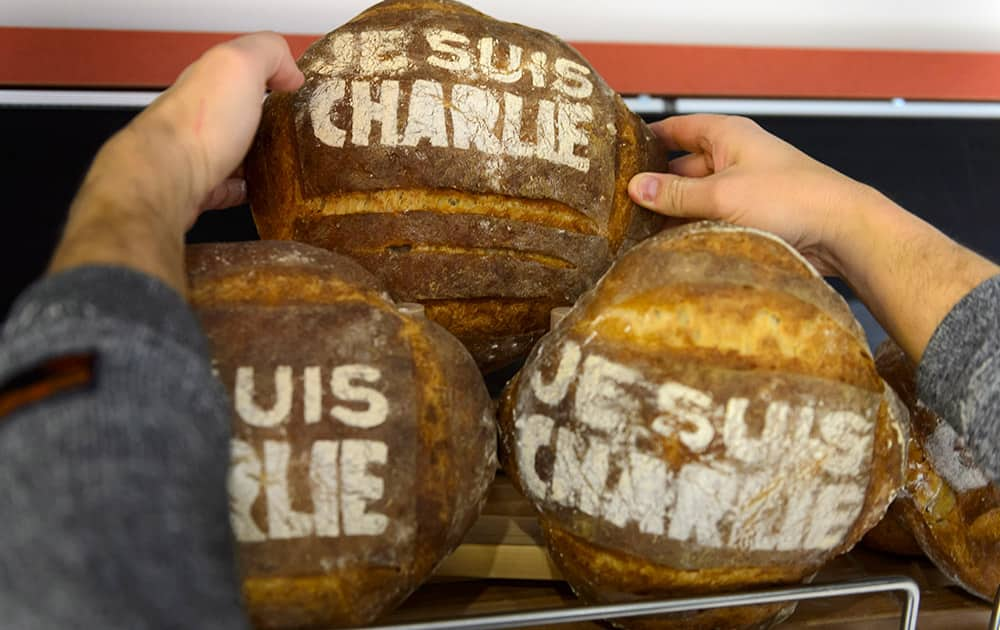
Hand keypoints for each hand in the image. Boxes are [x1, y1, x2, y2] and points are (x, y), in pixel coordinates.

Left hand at [50, 32, 303, 291]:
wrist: (167, 180)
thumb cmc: (201, 122)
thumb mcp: (240, 64)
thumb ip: (267, 52)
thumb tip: (290, 71)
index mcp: (209, 81)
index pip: (242, 70)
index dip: (273, 75)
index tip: (301, 91)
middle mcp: (201, 115)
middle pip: (241, 112)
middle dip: (271, 119)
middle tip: (305, 130)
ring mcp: (199, 154)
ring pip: (239, 150)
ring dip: (265, 155)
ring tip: (295, 161)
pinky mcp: (202, 189)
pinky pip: (234, 186)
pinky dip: (252, 187)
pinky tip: (270, 188)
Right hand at [628, 114, 998, 362]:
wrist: (842, 231)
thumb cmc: (789, 199)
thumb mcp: (720, 196)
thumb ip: (674, 194)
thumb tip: (635, 187)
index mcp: (728, 135)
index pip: (677, 128)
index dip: (649, 139)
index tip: (620, 155)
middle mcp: (735, 157)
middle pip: (683, 168)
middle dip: (658, 186)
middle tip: (622, 207)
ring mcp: (745, 188)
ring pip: (698, 198)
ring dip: (677, 213)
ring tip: (641, 232)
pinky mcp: (754, 216)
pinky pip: (715, 219)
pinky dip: (697, 229)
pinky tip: (674, 246)